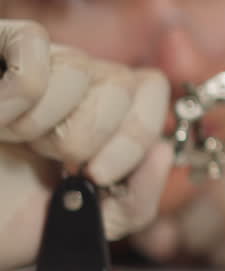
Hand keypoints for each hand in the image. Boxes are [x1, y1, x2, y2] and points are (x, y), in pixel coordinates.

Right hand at [0, 20, 170, 270]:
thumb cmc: (2, 221)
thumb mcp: (82, 225)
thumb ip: (136, 200)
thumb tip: (162, 153)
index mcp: (101, 115)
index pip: (151, 88)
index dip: (135, 133)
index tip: (97, 174)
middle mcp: (73, 81)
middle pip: (125, 81)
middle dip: (88, 137)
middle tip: (48, 160)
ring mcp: (31, 62)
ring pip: (82, 70)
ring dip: (45, 123)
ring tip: (15, 142)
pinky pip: (36, 45)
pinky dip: (20, 93)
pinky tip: (0, 120)